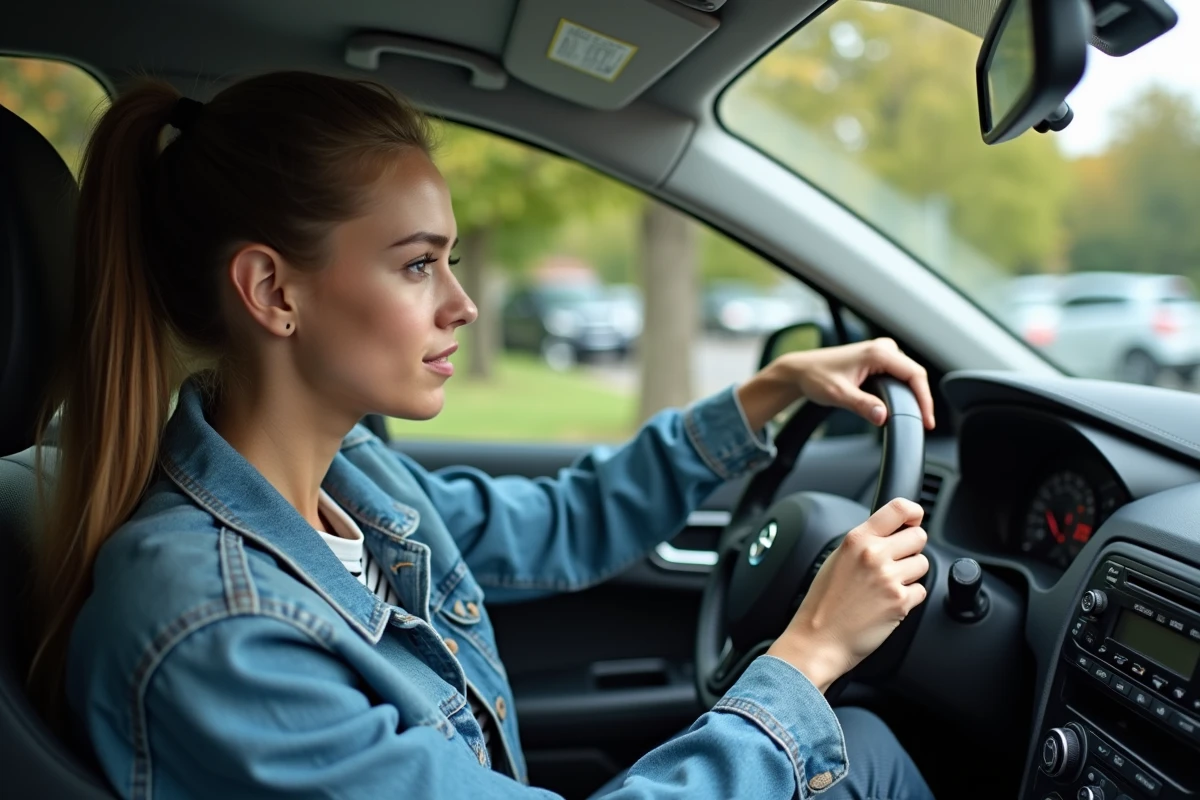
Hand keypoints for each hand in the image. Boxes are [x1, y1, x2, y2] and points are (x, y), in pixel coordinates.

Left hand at [736, 338, 935, 431]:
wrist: (800, 371)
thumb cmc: (815, 377)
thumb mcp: (838, 395)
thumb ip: (862, 405)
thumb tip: (883, 416)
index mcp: (877, 352)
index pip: (915, 375)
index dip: (925, 398)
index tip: (927, 419)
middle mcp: (882, 348)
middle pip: (915, 375)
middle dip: (922, 399)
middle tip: (923, 423)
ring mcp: (881, 352)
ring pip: (908, 375)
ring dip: (913, 395)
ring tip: (916, 417)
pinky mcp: (877, 360)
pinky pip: (899, 375)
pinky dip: (904, 391)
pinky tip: (902, 406)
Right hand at [766, 499, 928, 691]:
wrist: (818, 639)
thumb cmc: (822, 604)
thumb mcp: (836, 559)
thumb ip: (863, 543)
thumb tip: (891, 534)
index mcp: (857, 540)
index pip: (899, 509)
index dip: (914, 512)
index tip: (914, 519)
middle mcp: (874, 555)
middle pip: (918, 536)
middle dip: (911, 549)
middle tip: (895, 562)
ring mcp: (889, 578)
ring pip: (923, 564)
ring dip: (910, 575)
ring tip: (886, 586)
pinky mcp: (900, 602)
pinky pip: (921, 591)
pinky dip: (909, 598)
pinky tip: (887, 603)